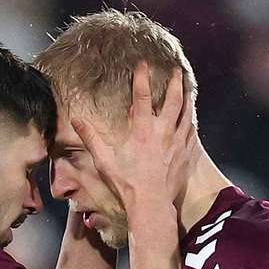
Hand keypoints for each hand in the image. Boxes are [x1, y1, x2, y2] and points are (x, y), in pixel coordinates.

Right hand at [71, 63, 192, 209]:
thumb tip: (77, 120)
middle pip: (173, 100)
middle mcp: (163, 132)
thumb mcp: (104, 160)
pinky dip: (191, 123)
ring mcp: (177, 143)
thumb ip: (91, 138)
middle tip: (176, 70)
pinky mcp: (185, 155)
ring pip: (187, 114)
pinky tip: (191, 120)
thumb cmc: (127, 183)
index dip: (141, 78)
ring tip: (188, 90)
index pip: (142, 97)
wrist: (151, 204)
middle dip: (175, 83)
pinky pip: (192, 133)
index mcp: (142, 130)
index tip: (143, 64)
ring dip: (188, 99)